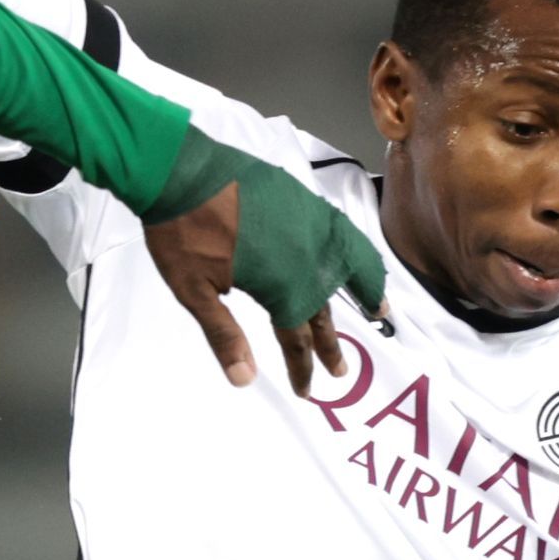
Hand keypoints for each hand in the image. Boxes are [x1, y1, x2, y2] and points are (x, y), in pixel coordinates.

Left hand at [142, 175, 357, 392]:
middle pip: (322, 311)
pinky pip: (341, 232)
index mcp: (279, 286)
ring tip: (379, 310)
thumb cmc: (181, 232)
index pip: (296, 339)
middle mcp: (305, 259)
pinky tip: (358, 256)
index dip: (301, 368)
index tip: (305, 389)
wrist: (179, 170)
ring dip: (364, 292)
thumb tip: (245, 379)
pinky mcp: (303, 202)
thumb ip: (225, 335)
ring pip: (346, 267)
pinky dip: (356, 250)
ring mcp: (309, 226)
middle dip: (329, 344)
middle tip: (339, 371)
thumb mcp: (195, 291)